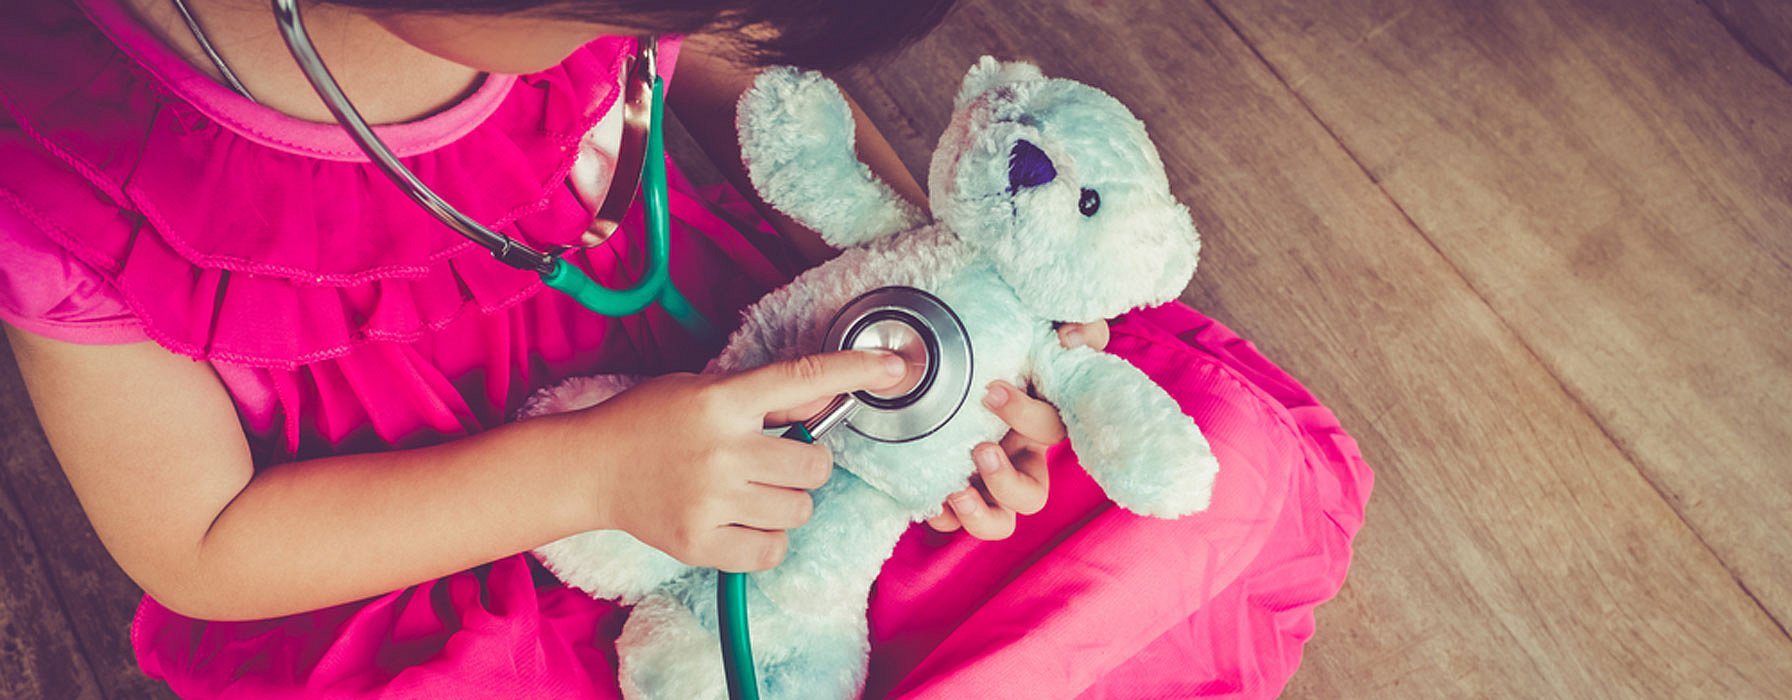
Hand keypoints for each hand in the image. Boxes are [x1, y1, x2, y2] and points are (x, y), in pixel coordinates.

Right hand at [585, 350, 908, 571]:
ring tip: (747, 491)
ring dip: (785, 503)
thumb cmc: (650, 421)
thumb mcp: (704, 389)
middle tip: (775, 461)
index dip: (854, 370)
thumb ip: (766, 396)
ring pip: (799, 510)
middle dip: (806, 465)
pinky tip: (740, 521)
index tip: (893, 366)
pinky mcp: (701, 543)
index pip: (802, 379)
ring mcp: (711, 500)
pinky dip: (766, 540)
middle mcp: (722, 450)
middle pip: (814, 465)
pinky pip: (772, 551)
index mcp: (722, 401)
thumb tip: (826, 397)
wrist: (592, 468)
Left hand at [927, 320, 1111, 538]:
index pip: (1050, 431)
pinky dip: (941, 518)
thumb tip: (1071, 337)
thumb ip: (1078, 329)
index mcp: (1043, 425)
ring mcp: (989, 482)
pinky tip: (928, 501)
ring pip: (1000, 522)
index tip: (991, 390)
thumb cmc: (1012, 349)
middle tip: (978, 450)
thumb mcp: (1046, 329)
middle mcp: (1020, 461)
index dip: (1025, 416)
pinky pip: (953, 521)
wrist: (956, 360)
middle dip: (1005, 481)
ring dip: (979, 515)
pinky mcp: (958, 488)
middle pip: (1032, 496)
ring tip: (955, 493)